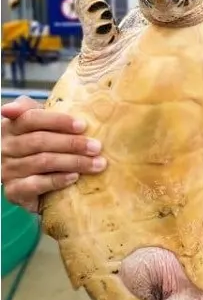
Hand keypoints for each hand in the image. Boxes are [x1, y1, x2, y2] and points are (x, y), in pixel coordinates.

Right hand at [1, 96, 106, 212]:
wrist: (29, 184)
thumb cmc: (40, 148)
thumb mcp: (39, 126)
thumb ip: (37, 112)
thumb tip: (12, 108)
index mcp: (11, 127)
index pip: (31, 118)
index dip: (58, 121)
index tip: (82, 125)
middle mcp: (6, 147)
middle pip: (40, 141)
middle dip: (72, 143)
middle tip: (97, 147)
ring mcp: (8, 170)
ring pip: (43, 162)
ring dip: (74, 162)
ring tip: (97, 163)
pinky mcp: (14, 191)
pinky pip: (36, 184)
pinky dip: (58, 180)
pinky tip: (74, 177)